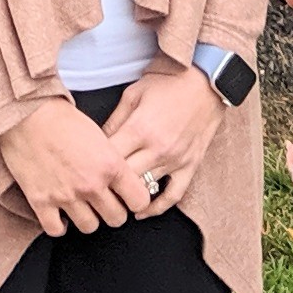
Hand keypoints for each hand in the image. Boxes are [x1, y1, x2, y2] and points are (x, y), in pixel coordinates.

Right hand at [0, 97, 157, 236]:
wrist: (25, 113)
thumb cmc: (61, 117)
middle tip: (103, 200)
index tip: (127, 196)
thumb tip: (120, 180)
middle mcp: (91, 184)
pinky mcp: (41, 201)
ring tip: (80, 204)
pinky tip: (59, 213)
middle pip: (116, 219)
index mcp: (110, 165)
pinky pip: (56, 230)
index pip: (140, 201)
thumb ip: (111, 161)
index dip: (134, 200)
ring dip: (87, 217)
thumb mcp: (98, 134)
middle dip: (112, 211)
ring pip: (89, 227)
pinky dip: (59, 224)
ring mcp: (66, 195)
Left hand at [98, 61, 224, 212]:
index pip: (109, 158)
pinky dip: (157, 208)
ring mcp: (175, 160)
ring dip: (127, 196)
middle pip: (123, 178)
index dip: (93, 163)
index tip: (85, 165)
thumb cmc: (169, 81)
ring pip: (145, 189)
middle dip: (107, 183)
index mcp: (139, 128)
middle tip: (94, 185)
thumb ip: (115, 120)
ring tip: (111, 199)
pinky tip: (142, 211)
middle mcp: (157, 149)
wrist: (207, 81)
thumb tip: (97, 141)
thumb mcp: (133, 93)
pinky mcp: (190, 166)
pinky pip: (173, 195)